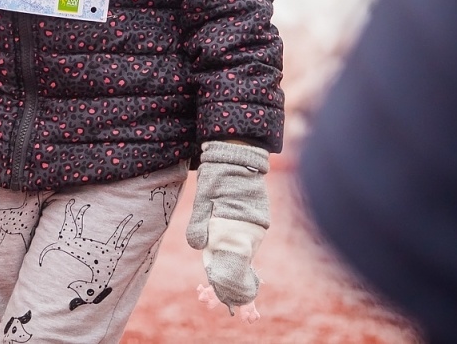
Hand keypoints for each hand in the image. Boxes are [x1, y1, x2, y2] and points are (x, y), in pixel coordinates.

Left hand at [187, 140, 270, 314]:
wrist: (239, 156)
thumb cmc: (217, 177)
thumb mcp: (203, 200)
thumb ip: (200, 226)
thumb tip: (199, 247)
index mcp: (235, 231)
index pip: (232, 271)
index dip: (224, 287)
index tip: (217, 299)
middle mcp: (250, 234)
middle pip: (238, 267)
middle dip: (227, 282)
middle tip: (213, 297)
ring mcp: (256, 229)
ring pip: (242, 256)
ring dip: (231, 268)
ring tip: (215, 282)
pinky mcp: (258, 223)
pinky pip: (246, 245)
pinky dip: (237, 254)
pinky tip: (225, 259)